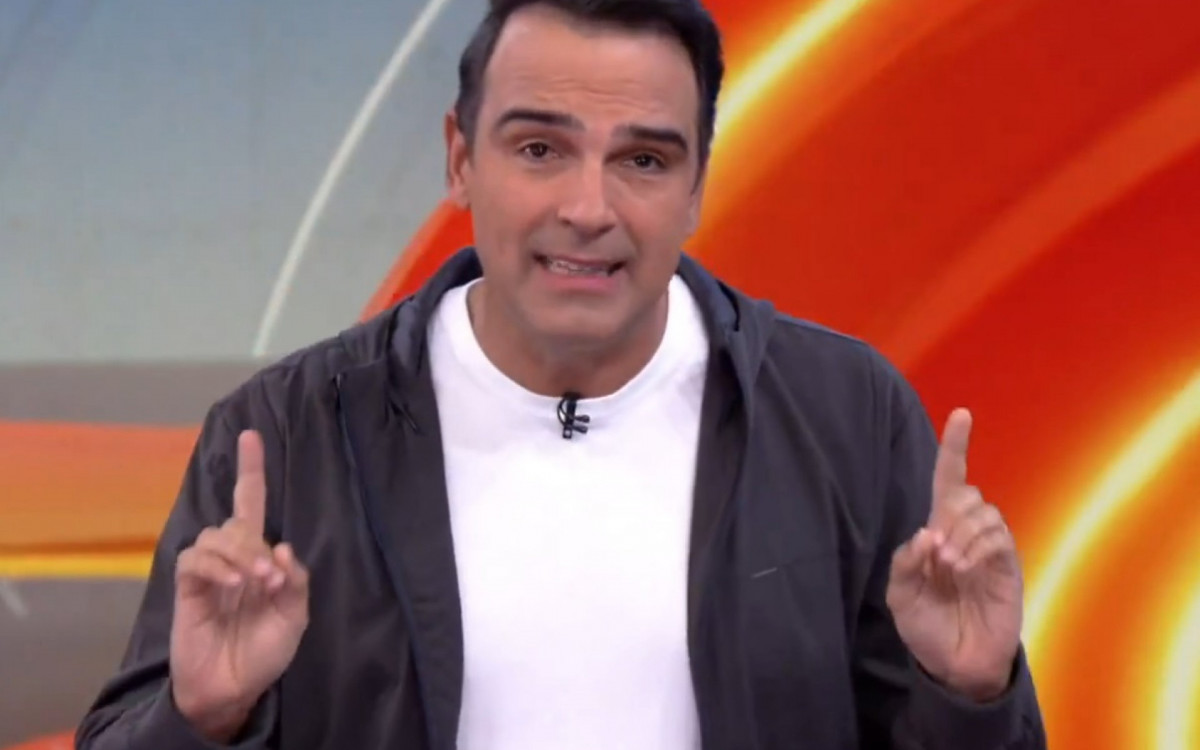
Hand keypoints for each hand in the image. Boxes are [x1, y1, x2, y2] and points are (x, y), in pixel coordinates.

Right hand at [170, 430, 309, 741]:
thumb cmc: (264, 651)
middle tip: (271, 580)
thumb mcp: (295, 616)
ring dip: (240, 555)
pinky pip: (194, 559)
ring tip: (254, 586)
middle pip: (237, 521)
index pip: (251, 504)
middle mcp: (232, 557)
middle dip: (256, 545)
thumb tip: (280, 546)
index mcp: (259, 558)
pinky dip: (216, 567)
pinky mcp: (187, 588)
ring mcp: (208, 572)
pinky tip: (232, 586)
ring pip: (216, 535)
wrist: (233, 688)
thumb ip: (294, 580)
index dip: (251, 471)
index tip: (250, 435)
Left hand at [885, 408, 1023, 700]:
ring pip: (983, 512)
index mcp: (937, 531)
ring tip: (950, 568)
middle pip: (965, 493)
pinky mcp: (1008, 568)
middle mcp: (965, 533)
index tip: (961, 414)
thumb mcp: (899, 595)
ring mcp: (990, 549)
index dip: (954, 447)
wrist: (953, 665)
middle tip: (936, 553)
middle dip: (947, 516)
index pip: (948, 479)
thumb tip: (927, 533)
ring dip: (961, 535)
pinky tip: (965, 570)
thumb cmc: (925, 626)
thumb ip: (904, 561)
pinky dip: (978, 548)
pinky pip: (998, 538)